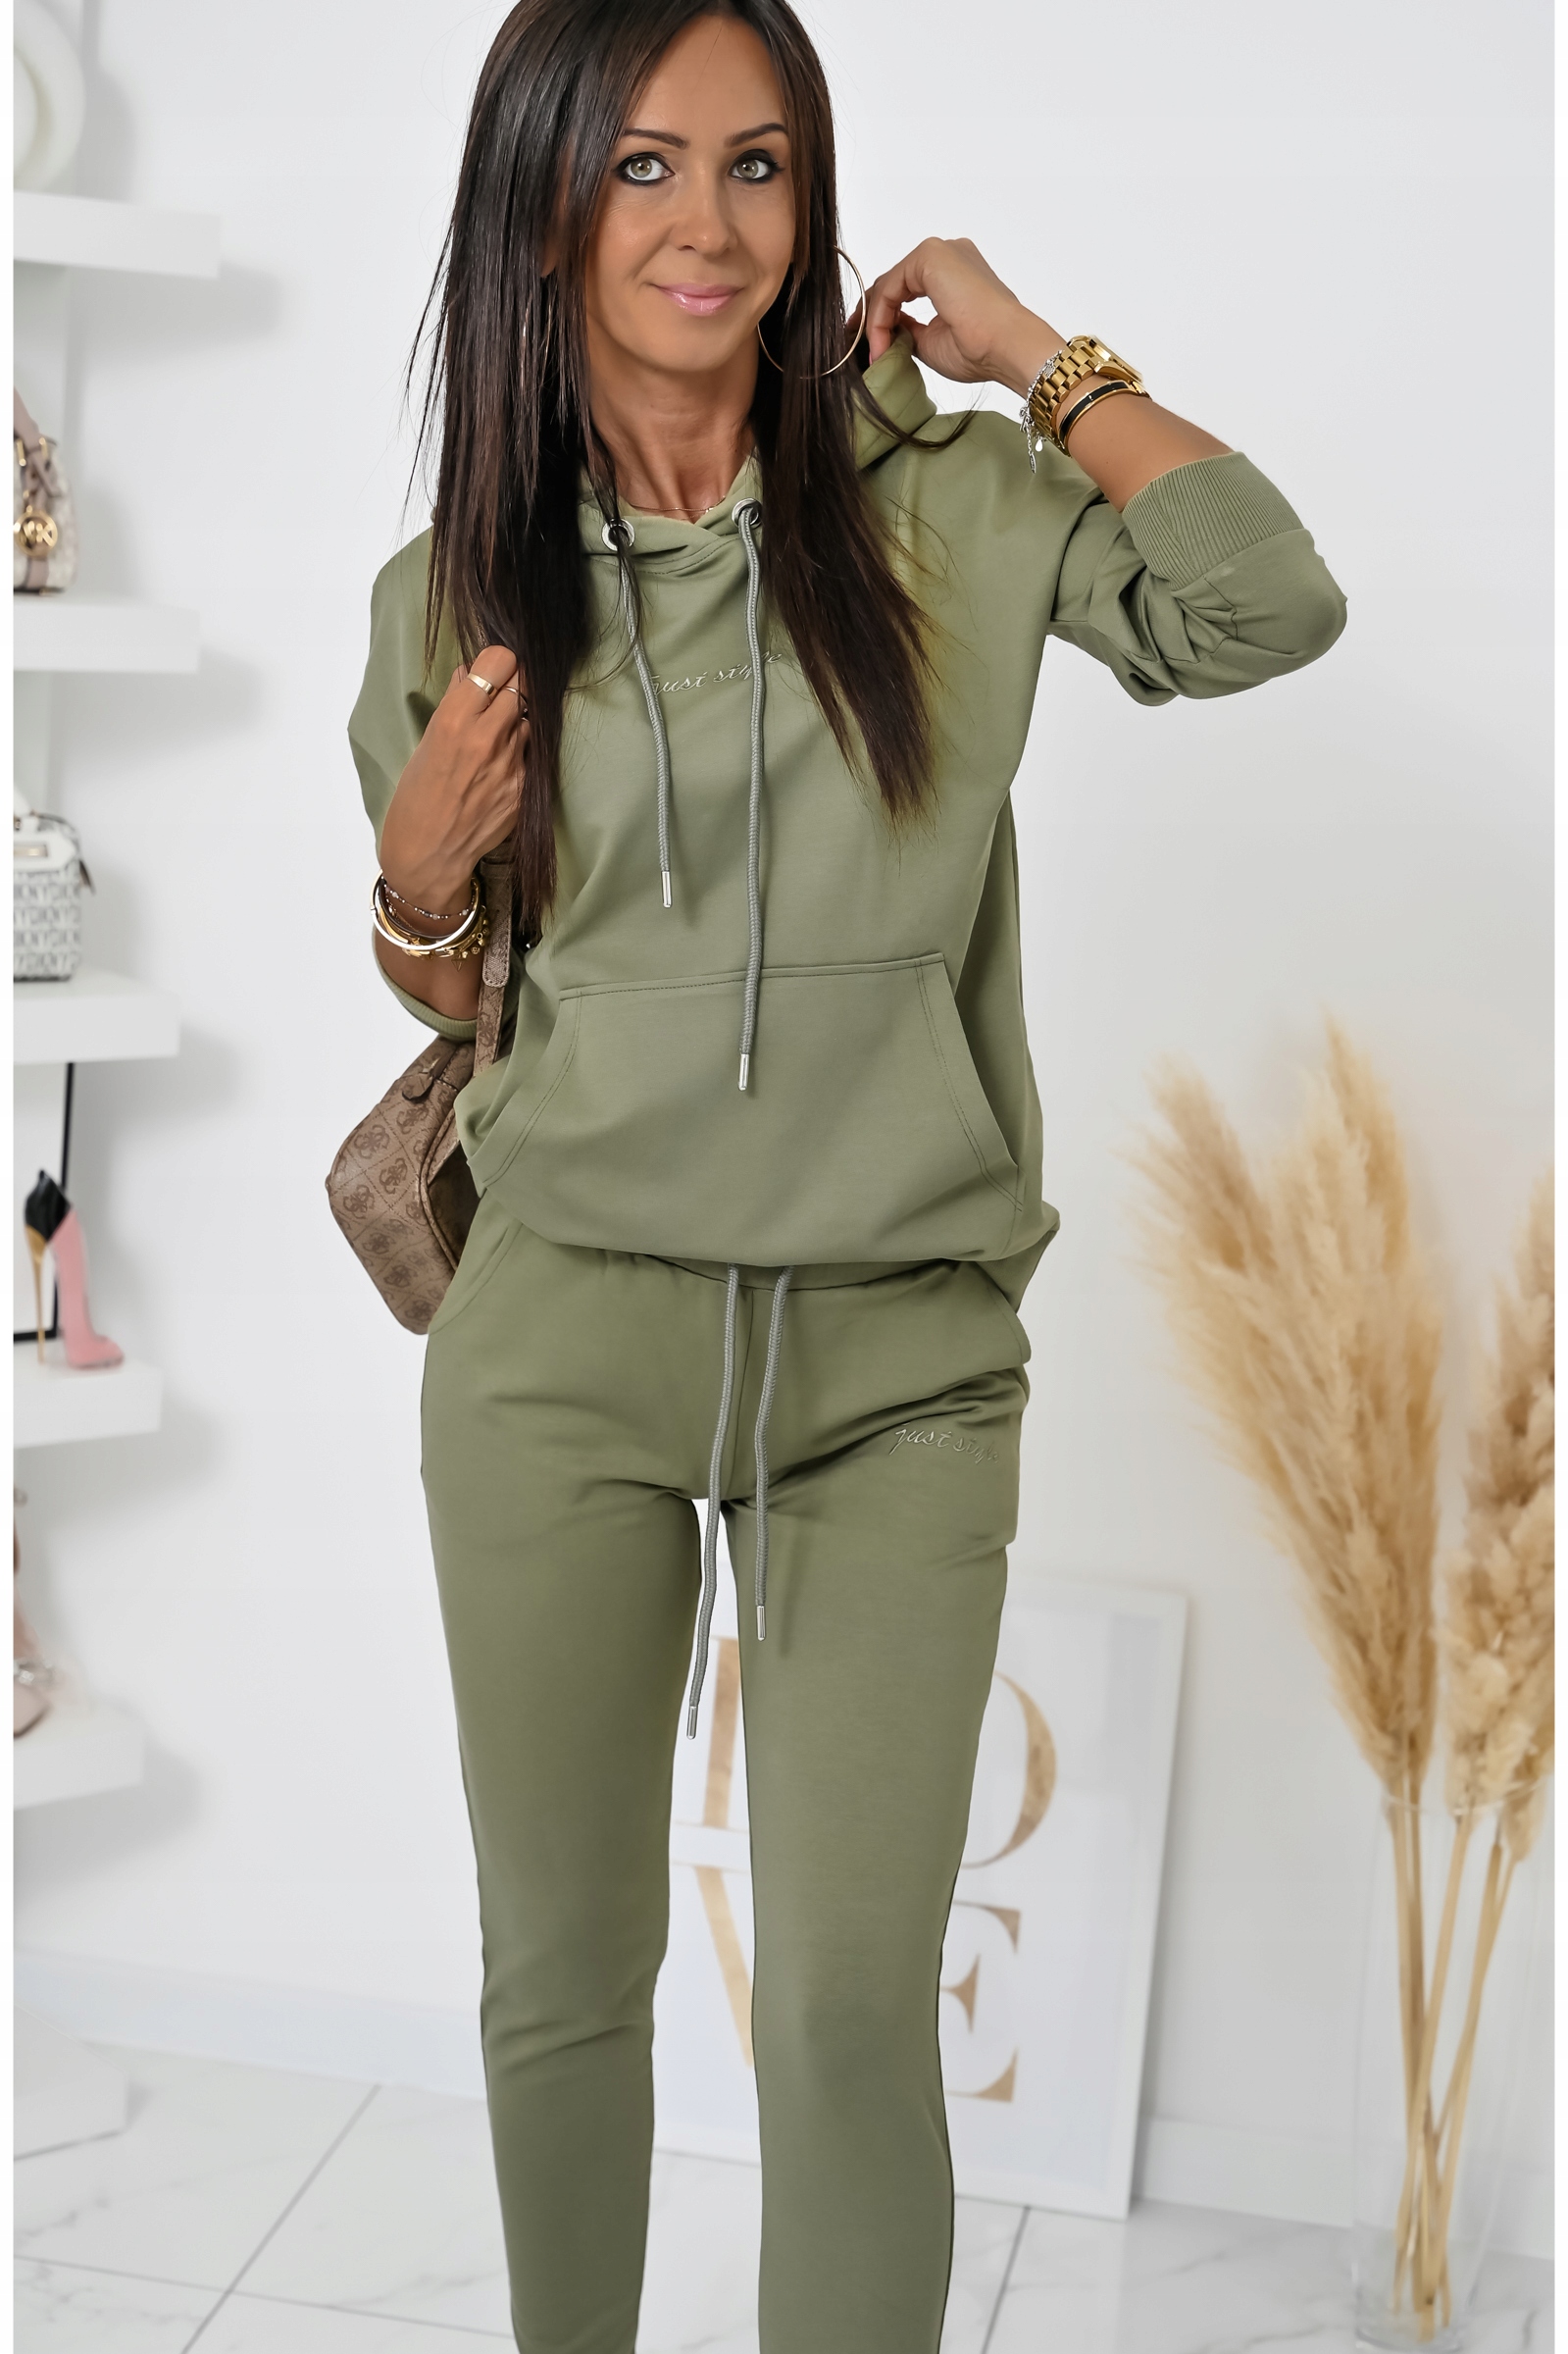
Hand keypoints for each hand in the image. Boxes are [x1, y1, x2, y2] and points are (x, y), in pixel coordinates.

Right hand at [379, 647, 526, 911]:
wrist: (429, 853)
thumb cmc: (417, 797)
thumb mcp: (426, 743)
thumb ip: (454, 705)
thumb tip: (470, 673)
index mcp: (455, 720)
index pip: (499, 660)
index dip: (497, 662)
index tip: (491, 671)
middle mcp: (488, 738)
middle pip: (523, 682)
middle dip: (512, 685)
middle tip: (499, 696)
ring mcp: (511, 764)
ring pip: (530, 718)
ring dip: (518, 719)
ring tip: (497, 734)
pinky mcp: (524, 787)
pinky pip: (530, 754)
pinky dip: (519, 751)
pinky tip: (499, 765)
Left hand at [864, 238, 1059, 397]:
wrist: (1006, 346)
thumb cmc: (981, 349)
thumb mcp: (931, 341)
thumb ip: (908, 329)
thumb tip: (885, 330)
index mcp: (954, 272)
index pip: (905, 288)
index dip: (882, 319)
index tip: (873, 348)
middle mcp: (948, 254)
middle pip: (895, 283)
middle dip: (873, 317)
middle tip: (863, 348)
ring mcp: (940, 251)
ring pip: (890, 285)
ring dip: (876, 320)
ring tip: (875, 352)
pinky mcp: (931, 255)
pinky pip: (891, 285)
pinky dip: (880, 315)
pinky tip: (880, 341)